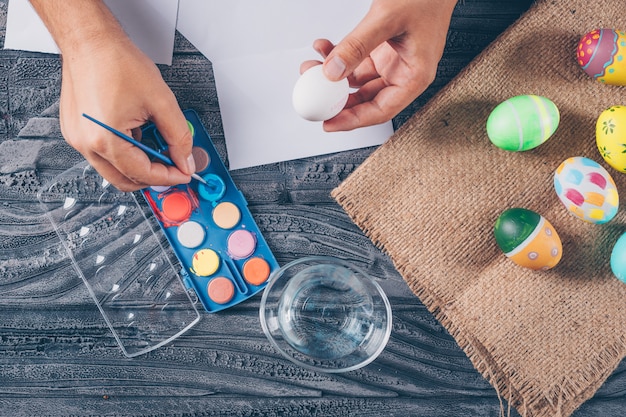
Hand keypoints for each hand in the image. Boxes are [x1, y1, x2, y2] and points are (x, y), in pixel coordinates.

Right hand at [31, 0, 193, 190]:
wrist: (89, 41)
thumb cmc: (116, 62)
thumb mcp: (161, 101)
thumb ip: (178, 136)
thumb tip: (185, 159)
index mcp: (105, 139)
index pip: (143, 174)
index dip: (169, 177)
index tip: (184, 173)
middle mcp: (86, 143)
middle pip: (125, 180)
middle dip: (152, 177)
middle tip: (173, 166)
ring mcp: (77, 138)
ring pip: (113, 170)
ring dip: (138, 165)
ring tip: (156, 144)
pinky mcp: (76, 131)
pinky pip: (102, 155)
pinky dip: (124, 153)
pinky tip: (137, 134)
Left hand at [301, 0, 456, 131]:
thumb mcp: (387, 19)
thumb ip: (358, 46)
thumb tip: (333, 71)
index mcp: (415, 76)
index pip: (381, 110)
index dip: (353, 120)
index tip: (329, 123)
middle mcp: (404, 73)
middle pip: (366, 100)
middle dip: (337, 98)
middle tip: (314, 97)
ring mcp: (392, 63)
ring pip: (357, 81)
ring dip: (333, 76)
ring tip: (312, 67)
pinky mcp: (382, 51)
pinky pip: (356, 62)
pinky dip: (338, 57)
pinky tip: (324, 49)